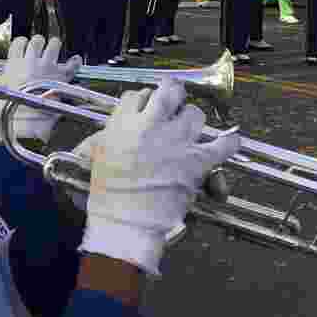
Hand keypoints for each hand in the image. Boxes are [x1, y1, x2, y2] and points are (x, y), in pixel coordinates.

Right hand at [0, 36, 81, 145]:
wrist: (29, 119)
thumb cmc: (13, 109)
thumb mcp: (0, 93)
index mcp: (14, 64)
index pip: (18, 43)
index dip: (21, 42)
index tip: (23, 43)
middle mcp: (31, 62)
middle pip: (36, 41)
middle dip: (38, 41)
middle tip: (40, 44)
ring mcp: (47, 67)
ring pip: (53, 45)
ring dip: (54, 44)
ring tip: (55, 45)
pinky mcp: (60, 76)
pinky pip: (71, 64)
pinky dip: (74, 61)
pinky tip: (75, 59)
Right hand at [73, 80, 239, 276]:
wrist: (126, 225)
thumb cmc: (107, 197)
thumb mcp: (96, 160)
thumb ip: (98, 143)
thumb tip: (88, 143)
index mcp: (122, 124)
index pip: (135, 95)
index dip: (143, 100)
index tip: (146, 108)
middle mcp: (150, 126)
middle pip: (169, 91)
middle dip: (172, 94)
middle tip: (172, 103)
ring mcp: (176, 142)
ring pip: (195, 114)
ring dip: (193, 121)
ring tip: (190, 129)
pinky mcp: (196, 162)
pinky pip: (223, 144)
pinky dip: (229, 143)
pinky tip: (228, 142)